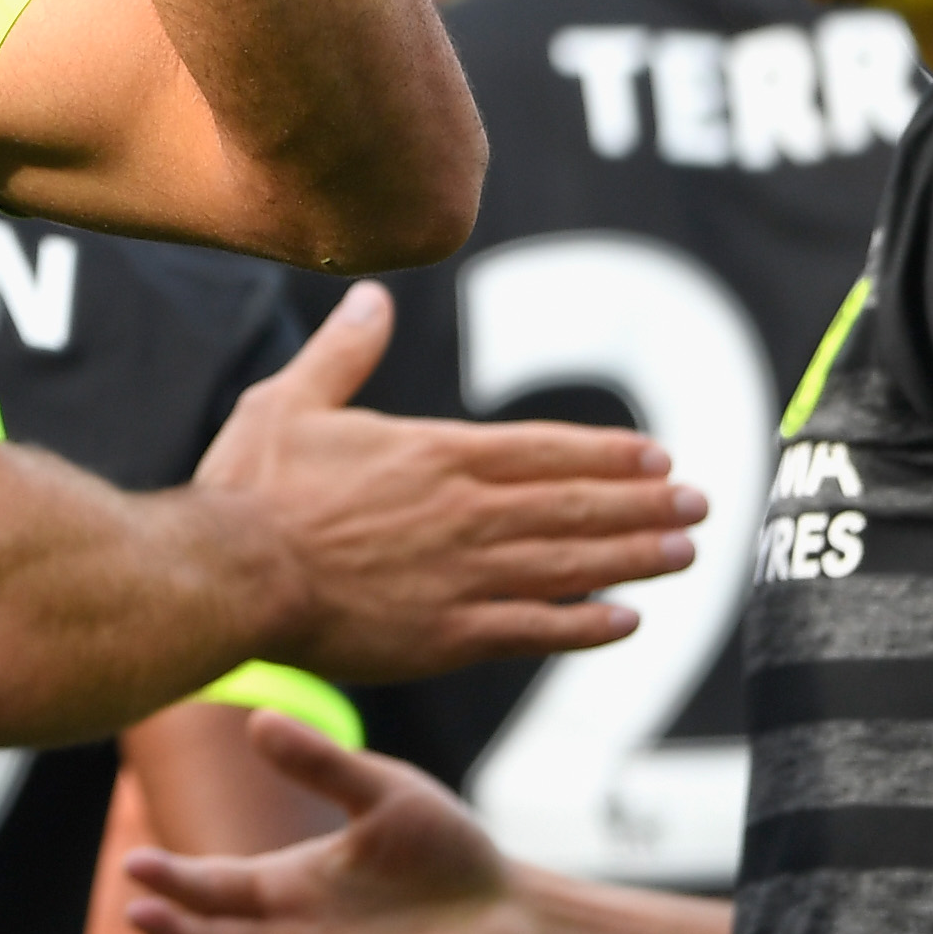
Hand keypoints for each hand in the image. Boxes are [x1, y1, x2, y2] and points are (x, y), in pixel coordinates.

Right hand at [125, 715, 535, 933]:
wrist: (513, 913)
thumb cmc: (448, 848)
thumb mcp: (383, 793)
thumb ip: (322, 763)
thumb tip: (256, 717)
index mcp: (286, 884)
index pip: (212, 885)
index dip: (173, 879)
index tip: (136, 865)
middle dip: (172, 929)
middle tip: (138, 913)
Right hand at [199, 285, 702, 680]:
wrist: (231, 575)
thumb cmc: (251, 490)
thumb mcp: (288, 403)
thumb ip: (343, 354)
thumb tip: (372, 298)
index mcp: (435, 455)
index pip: (544, 450)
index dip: (607, 454)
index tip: (658, 458)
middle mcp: (466, 513)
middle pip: (576, 505)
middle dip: (644, 504)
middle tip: (701, 505)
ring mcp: (463, 577)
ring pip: (572, 564)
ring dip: (634, 557)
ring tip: (684, 553)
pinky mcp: (447, 635)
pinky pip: (535, 630)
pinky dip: (586, 626)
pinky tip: (625, 621)